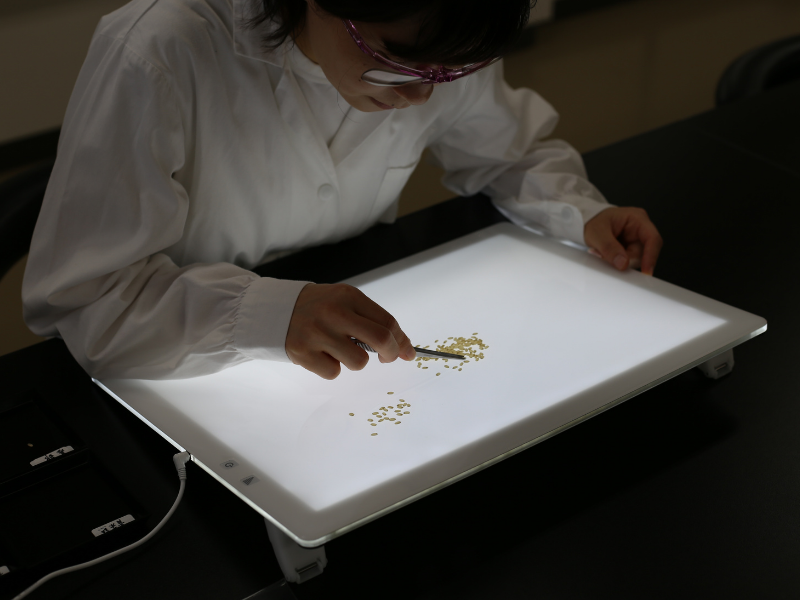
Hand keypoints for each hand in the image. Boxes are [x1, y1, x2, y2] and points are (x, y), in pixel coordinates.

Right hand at [285, 283, 415, 379]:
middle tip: (387, 358)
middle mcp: (334, 313)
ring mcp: (317, 333)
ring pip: (358, 361)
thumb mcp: (344, 302)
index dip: (402, 340)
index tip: (407, 352)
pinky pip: (334, 372)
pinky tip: (320, 354)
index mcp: (348, 296)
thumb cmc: (318, 308)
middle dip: (391, 353)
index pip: (387, 321)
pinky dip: (331, 367)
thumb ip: (372, 321)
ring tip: (338, 349)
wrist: (275, 310)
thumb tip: (406, 349)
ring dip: (354, 360)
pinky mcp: (303, 353)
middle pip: (380, 339)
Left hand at [584, 206, 662, 275]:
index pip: (653, 239)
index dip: (651, 256)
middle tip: (608, 259)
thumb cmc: (593, 220)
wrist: (586, 223)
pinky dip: (618, 262)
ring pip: (636, 259)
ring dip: (621, 262)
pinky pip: (629, 261)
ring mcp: (636, 240)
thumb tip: (623, 263)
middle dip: (627, 260)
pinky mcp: (630, 249)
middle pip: (644, 252)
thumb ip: (609, 247)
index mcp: (637, 219)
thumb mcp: (596, 233)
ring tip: (604, 254)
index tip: (646, 271)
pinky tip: (607, 256)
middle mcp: (640, 229)